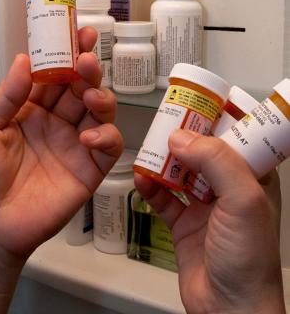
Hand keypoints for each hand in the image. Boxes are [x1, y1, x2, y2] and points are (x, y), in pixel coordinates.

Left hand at [0, 27, 122, 312]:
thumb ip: (10, 95)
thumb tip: (25, 60)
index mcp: (35, 109)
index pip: (58, 76)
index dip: (69, 54)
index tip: (78, 33)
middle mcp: (60, 122)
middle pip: (82, 89)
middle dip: (88, 71)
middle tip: (87, 58)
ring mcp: (77, 144)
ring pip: (101, 113)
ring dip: (101, 99)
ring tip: (91, 94)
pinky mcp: (91, 168)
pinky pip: (108, 147)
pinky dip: (105, 137)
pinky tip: (88, 137)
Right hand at [135, 129, 284, 313]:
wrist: (228, 309)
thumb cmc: (249, 259)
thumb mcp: (242, 200)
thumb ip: (216, 161)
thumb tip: (181, 137)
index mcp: (252, 177)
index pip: (236, 135)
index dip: (217, 117)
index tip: (197, 102)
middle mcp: (229, 188)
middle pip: (203, 150)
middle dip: (184, 136)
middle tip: (166, 121)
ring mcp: (205, 204)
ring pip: (181, 171)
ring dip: (164, 160)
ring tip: (150, 148)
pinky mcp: (184, 222)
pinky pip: (164, 197)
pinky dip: (151, 187)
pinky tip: (142, 179)